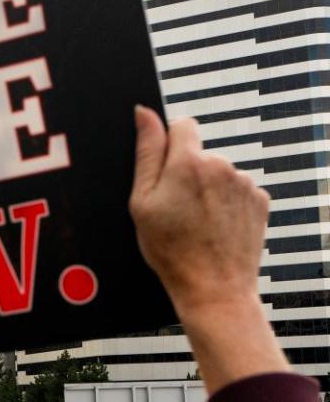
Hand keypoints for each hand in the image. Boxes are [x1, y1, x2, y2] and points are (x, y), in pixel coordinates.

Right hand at [129, 106, 269, 312]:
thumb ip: (146, 152)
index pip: (181, 125)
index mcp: (188, 162)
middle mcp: (221, 165)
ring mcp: (244, 183)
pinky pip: (236, 190)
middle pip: (199, 153)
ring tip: (195, 222)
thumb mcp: (142, 202)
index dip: (167, 143)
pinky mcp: (259, 200)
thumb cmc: (172, 250)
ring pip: (218, 173)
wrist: (214, 287)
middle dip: (185, 172)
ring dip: (206, 189)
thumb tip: (144, 114)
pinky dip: (225, 203)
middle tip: (173, 208)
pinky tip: (214, 226)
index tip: (162, 169)